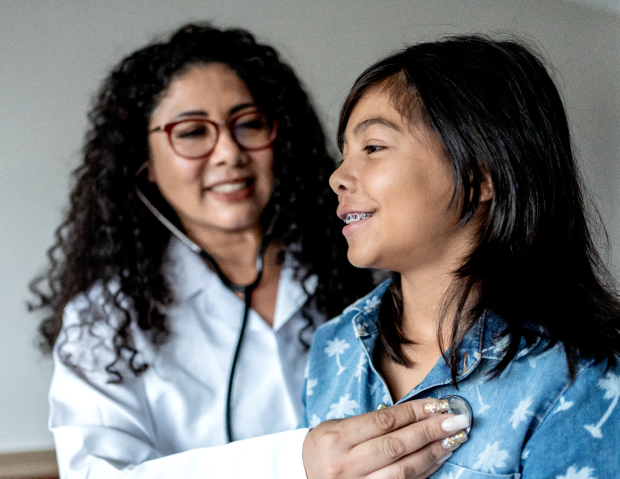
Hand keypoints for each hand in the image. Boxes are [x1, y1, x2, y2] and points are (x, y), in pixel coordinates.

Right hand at [302, 398, 468, 478]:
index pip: (383, 421)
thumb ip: (369, 424)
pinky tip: (438, 459)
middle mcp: (346, 465)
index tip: (438, 404)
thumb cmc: (324, 449)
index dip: (414, 412)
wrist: (301, 478)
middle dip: (430, 431)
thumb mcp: (336, 428)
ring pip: (403, 470)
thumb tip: (415, 414)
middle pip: (396, 446)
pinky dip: (424, 472)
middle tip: (456, 420)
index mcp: (336, 439)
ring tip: (454, 439)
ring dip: (433, 453)